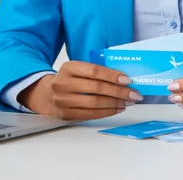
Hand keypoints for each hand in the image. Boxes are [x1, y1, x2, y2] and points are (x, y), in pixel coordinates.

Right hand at [17, 61, 143, 120]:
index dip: (112, 75)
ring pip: (94, 103)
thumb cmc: (71, 78)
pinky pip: (90, 114)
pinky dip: (107, 112)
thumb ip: (95, 70)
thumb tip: (123, 77)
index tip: (127, 80)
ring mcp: (63, 101)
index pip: (94, 71)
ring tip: (128, 102)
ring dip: (115, 103)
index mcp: (68, 67)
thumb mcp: (79, 68)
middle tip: (134, 94)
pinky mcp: (66, 115)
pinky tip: (118, 109)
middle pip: (96, 88)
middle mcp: (63, 84)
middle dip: (118, 92)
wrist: (48, 93)